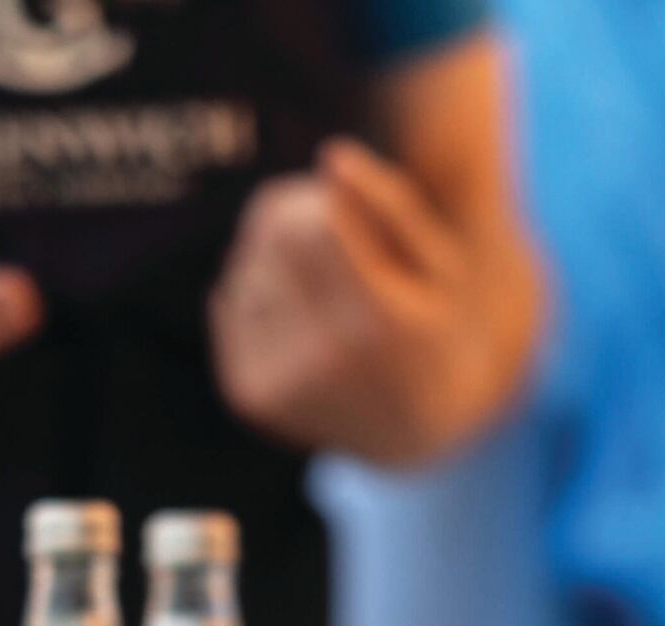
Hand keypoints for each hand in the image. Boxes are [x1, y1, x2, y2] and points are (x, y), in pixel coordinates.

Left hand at [210, 138, 532, 466]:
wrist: (415, 428)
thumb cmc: (431, 324)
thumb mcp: (439, 262)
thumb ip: (393, 205)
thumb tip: (332, 157)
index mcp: (381, 322)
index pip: (313, 218)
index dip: (327, 198)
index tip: (349, 209)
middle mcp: (326, 361)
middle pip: (271, 233)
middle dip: (296, 218)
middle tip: (332, 242)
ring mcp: (282, 385)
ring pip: (245, 265)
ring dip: (277, 264)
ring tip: (325, 296)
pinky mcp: (248, 396)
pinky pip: (226, 300)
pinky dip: (256, 299)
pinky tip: (298, 323)